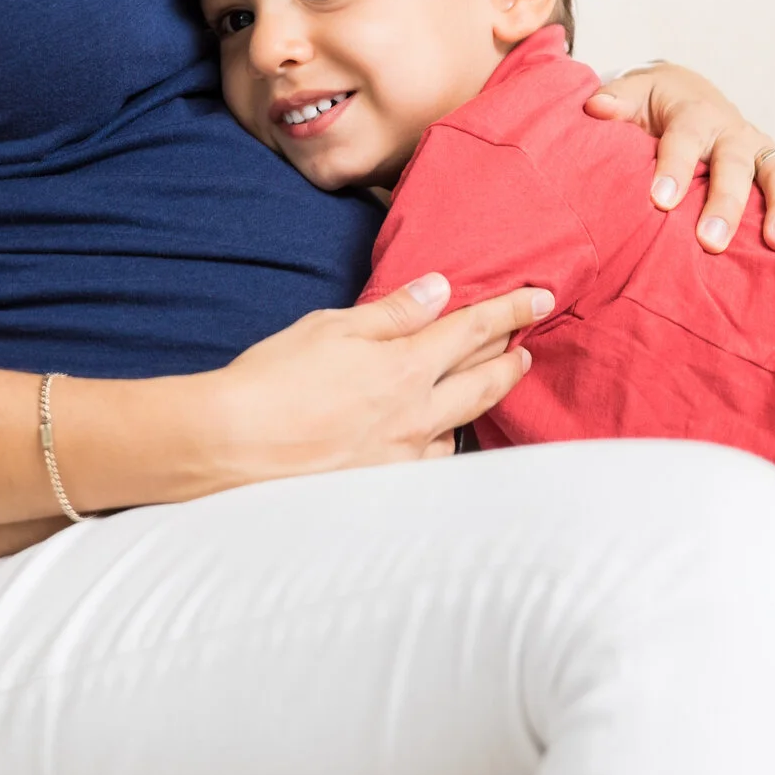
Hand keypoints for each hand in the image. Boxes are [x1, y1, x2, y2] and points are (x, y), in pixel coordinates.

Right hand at [204, 273, 545, 483]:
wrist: (234, 446)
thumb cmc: (273, 380)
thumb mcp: (331, 327)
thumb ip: (391, 312)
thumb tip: (439, 290)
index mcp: (404, 366)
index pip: (472, 330)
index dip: (510, 310)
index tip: (540, 297)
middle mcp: (415, 413)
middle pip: (483, 379)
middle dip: (511, 356)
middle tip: (530, 341)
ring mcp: (403, 454)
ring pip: (464, 421)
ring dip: (485, 396)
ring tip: (497, 379)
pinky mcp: (386, 483)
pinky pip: (434, 459)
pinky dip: (448, 438)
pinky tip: (445, 432)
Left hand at [586, 62, 774, 252]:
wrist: (691, 95)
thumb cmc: (656, 105)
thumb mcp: (635, 95)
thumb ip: (617, 103)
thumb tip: (597, 107)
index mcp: (693, 117)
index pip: (682, 141)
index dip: (673, 168)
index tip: (660, 200)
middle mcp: (733, 134)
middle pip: (734, 165)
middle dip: (725, 202)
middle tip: (710, 240)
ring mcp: (762, 153)